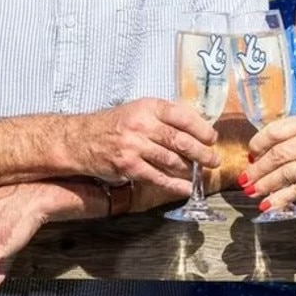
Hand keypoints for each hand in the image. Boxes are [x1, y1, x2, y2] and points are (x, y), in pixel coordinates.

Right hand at [78, 98, 219, 196]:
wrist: (82, 139)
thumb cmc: (114, 125)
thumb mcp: (138, 110)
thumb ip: (163, 117)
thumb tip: (195, 128)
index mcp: (148, 107)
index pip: (182, 116)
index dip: (201, 129)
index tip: (212, 138)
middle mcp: (142, 125)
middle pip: (180, 140)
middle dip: (202, 152)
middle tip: (213, 159)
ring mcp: (135, 146)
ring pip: (171, 160)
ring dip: (189, 169)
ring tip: (199, 172)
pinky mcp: (128, 166)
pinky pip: (157, 177)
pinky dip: (174, 185)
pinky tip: (186, 188)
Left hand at [239, 110, 295, 210]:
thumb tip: (267, 145)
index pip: (276, 131)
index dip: (258, 143)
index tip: (250, 153)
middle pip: (278, 155)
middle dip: (258, 168)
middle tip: (244, 178)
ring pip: (286, 173)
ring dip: (266, 184)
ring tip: (251, 191)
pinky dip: (283, 197)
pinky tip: (269, 204)